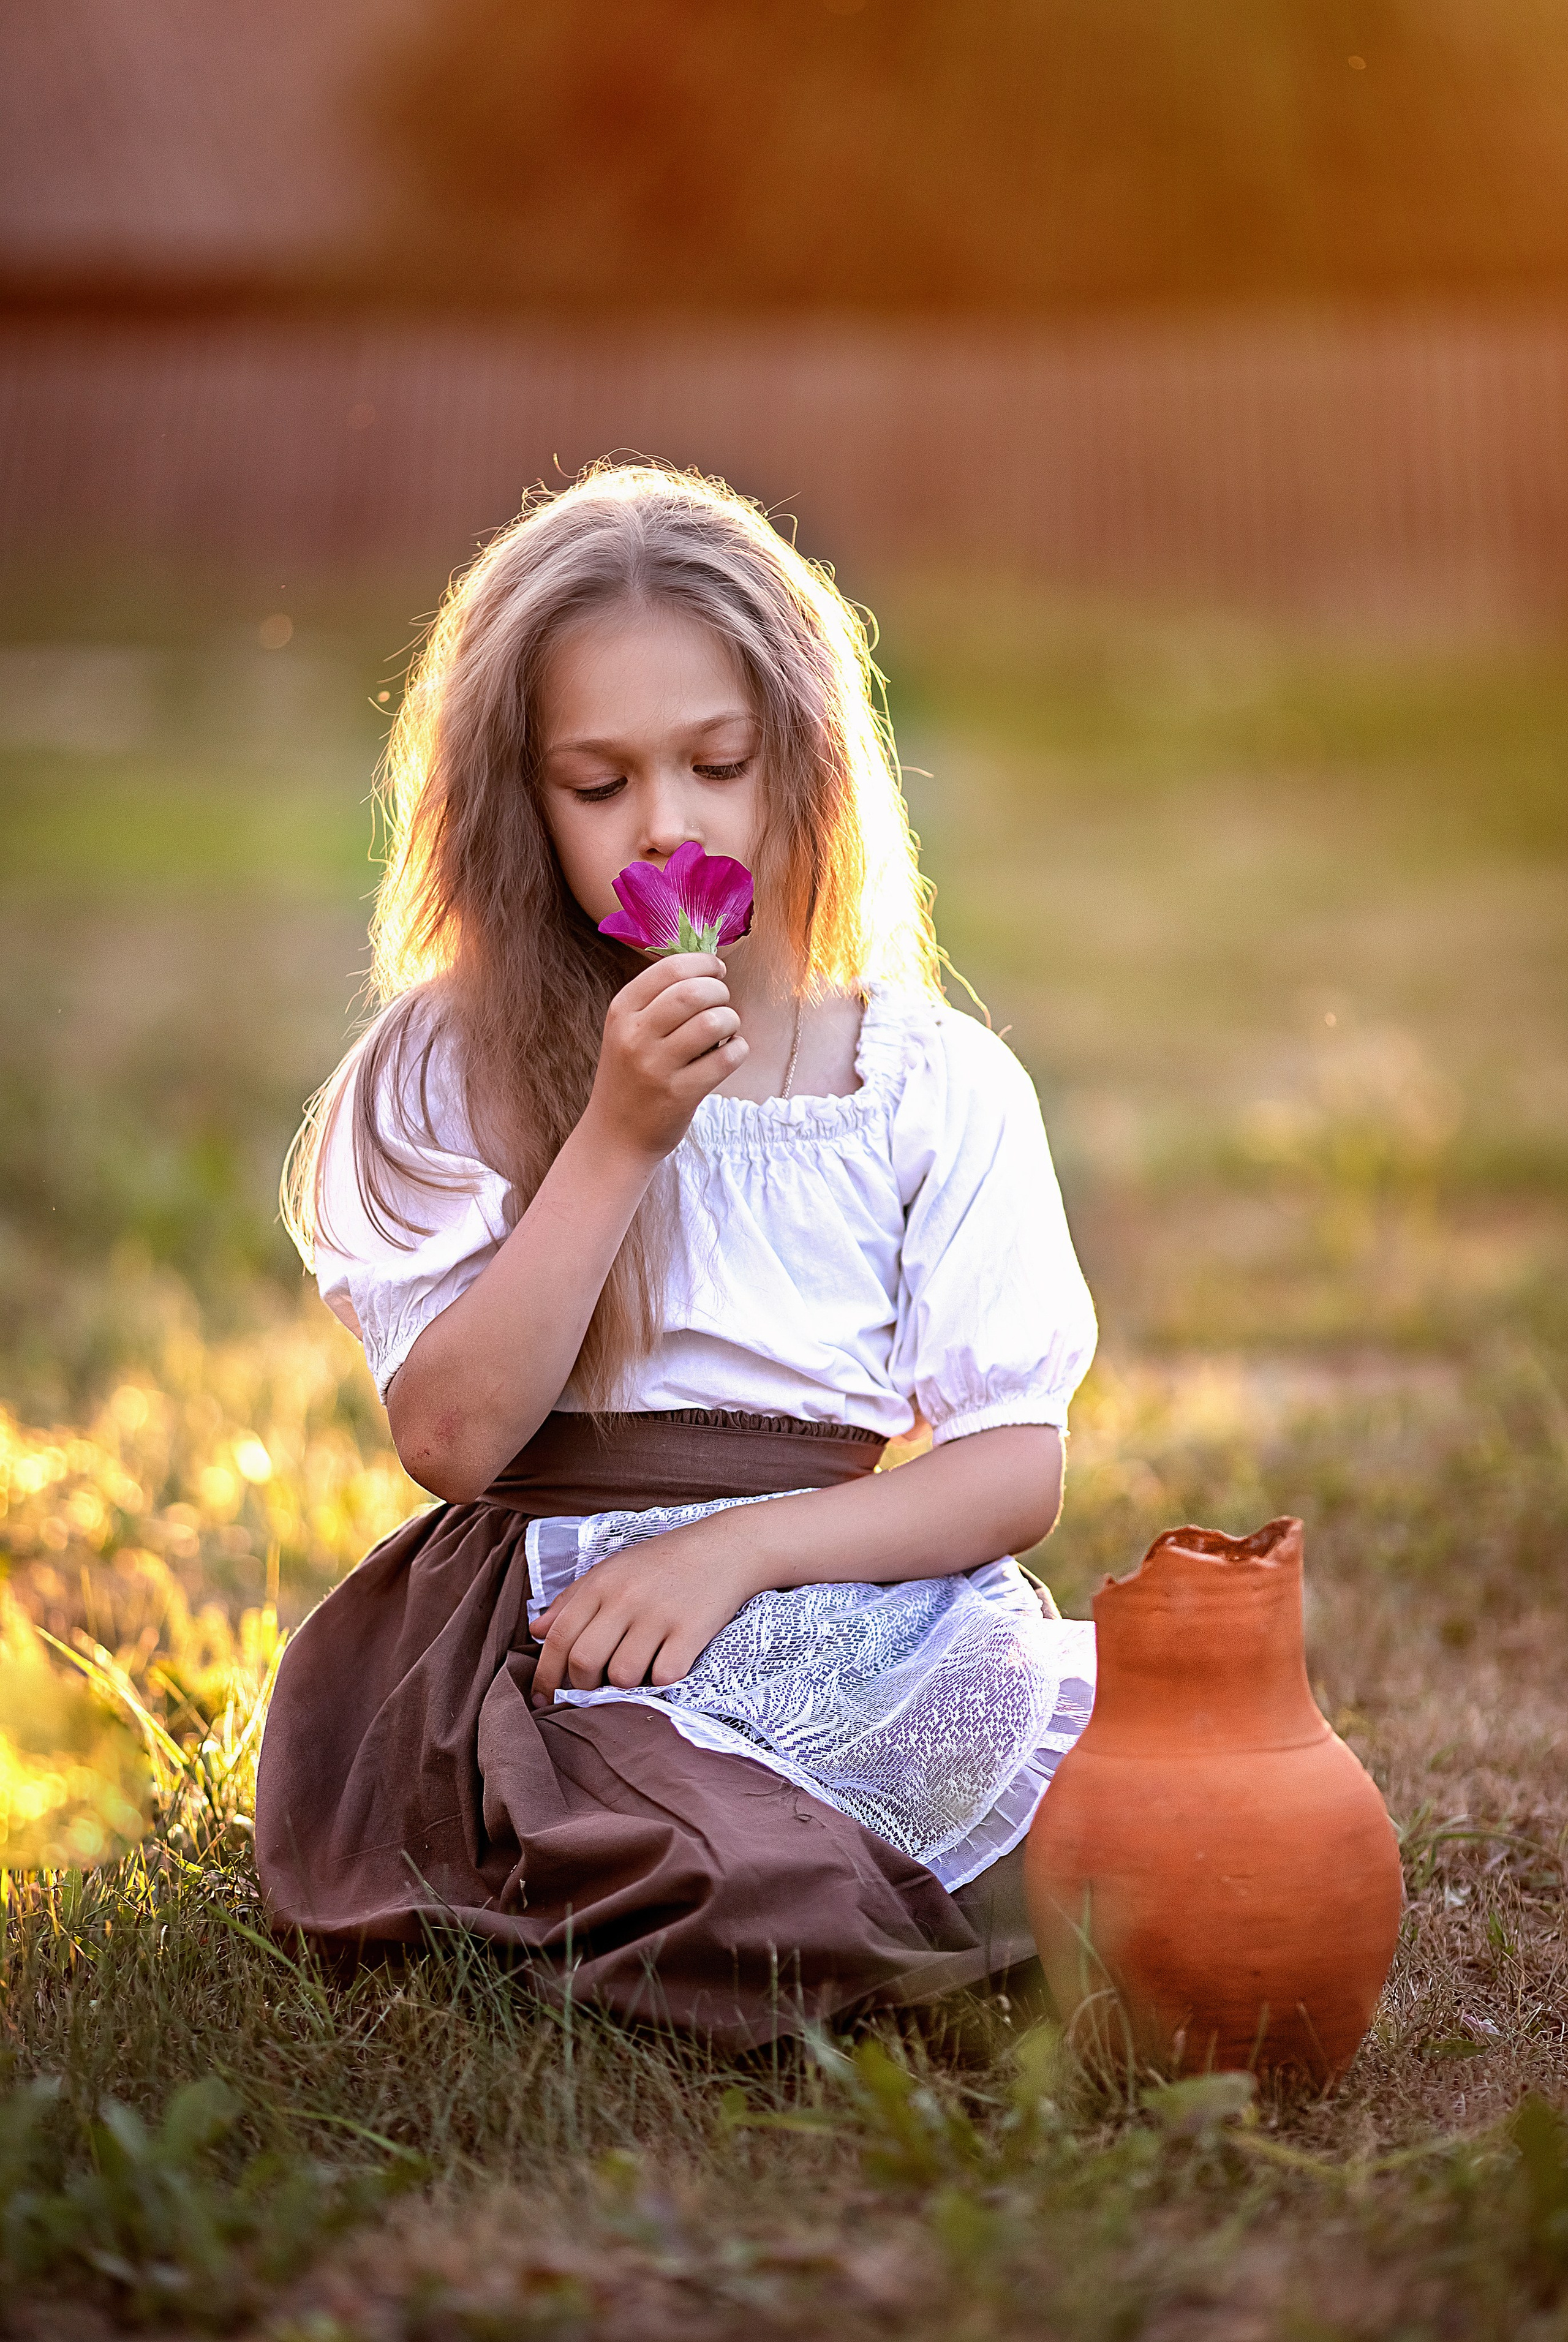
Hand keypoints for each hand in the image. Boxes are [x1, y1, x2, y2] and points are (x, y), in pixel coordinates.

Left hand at [530, 1520, 762, 1705]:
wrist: (726, 1547)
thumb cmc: (662, 1562)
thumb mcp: (612, 1569)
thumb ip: (572, 1600)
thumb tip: (536, 1632)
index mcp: (602, 1583)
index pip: (559, 1637)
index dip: (545, 1674)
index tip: (541, 1698)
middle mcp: (626, 1598)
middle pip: (585, 1662)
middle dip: (583, 1685)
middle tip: (595, 1685)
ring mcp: (660, 1615)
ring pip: (622, 1675)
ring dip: (625, 1683)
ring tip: (636, 1667)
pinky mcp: (692, 1630)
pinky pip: (663, 1677)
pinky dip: (661, 1680)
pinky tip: (667, 1663)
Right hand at [583, 952, 746, 1162]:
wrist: (615, 1135)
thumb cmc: (631, 1076)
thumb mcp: (628, 1031)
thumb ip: (658, 999)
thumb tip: (708, 967)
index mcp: (622, 1011)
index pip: (670, 969)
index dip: (703, 963)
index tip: (717, 970)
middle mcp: (635, 1035)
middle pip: (694, 992)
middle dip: (720, 991)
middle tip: (722, 1003)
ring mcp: (656, 1066)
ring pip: (713, 1022)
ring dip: (731, 1021)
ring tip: (726, 1031)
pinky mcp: (680, 1095)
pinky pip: (726, 1058)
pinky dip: (738, 1050)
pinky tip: (729, 1053)